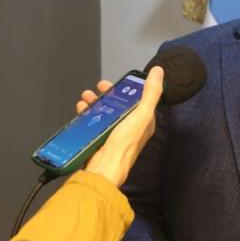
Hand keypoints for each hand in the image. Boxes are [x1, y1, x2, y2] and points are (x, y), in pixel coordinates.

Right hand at [77, 67, 163, 186]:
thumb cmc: (124, 144)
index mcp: (144, 121)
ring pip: (105, 112)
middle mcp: (130, 127)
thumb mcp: (141, 114)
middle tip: (98, 87)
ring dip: (95, 102)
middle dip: (108, 94)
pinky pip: (93, 123)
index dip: (128, 88)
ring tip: (86, 97)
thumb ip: (151, 93)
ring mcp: (114, 134)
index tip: (118, 81)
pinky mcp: (100, 139)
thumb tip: (159, 72)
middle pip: (119, 105)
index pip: (138, 100)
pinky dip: (87, 114)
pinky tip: (81, 110)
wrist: (104, 168)